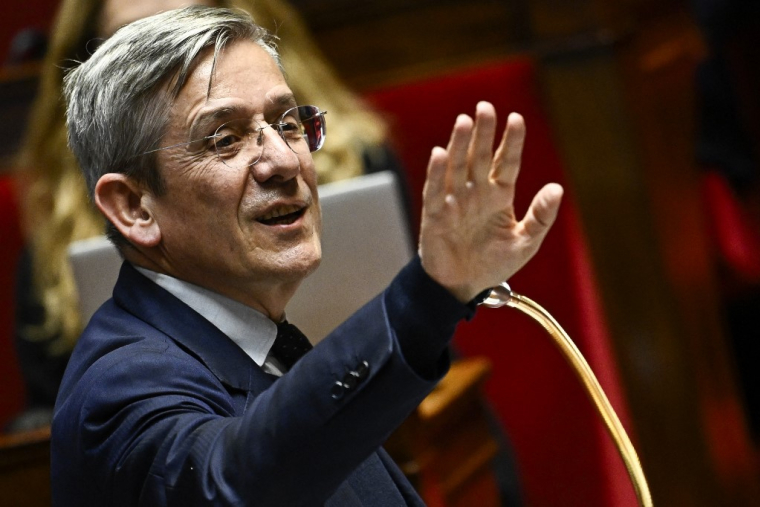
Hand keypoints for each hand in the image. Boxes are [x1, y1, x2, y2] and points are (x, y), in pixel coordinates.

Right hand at [418, 101, 563, 302]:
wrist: (462, 286)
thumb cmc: (492, 263)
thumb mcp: (525, 242)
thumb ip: (541, 216)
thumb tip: (557, 188)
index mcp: (499, 195)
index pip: (507, 162)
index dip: (511, 141)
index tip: (516, 118)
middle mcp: (476, 192)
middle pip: (480, 156)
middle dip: (483, 132)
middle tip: (485, 107)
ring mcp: (455, 201)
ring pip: (457, 166)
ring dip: (459, 144)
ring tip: (464, 121)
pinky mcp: (436, 214)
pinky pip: (436, 190)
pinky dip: (436, 173)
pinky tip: (439, 153)